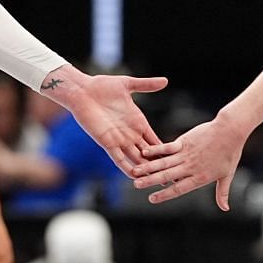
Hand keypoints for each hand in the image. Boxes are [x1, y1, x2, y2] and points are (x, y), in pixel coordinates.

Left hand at [44, 67, 167, 170]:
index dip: (165, 150)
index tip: (179, 159)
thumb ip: (146, 85)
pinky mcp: (107, 142)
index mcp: (138, 121)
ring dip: (144, 170)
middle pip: (148, 154)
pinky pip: (118, 159)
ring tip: (156, 182)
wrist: (82, 91)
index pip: (155, 140)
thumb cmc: (102, 86)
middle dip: (158, 165)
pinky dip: (126, 168)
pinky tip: (134, 177)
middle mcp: (130, 133)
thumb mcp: (127, 84)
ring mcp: (119, 139)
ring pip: (135, 159)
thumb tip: (165, 81)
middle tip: (172, 177)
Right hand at [132, 113, 249, 209]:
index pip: (178, 189)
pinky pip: (167, 147)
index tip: (151, 199)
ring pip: (164, 163)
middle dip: (150, 181)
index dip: (164, 195)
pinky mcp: (184, 142)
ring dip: (148, 167)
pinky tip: (144, 153)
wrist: (230, 131)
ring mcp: (186, 154)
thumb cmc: (230, 153)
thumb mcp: (227, 175)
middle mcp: (190, 167)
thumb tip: (225, 209)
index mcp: (200, 177)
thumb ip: (222, 193)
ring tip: (135, 171)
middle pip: (167, 176)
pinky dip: (155, 151)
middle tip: (136, 185)